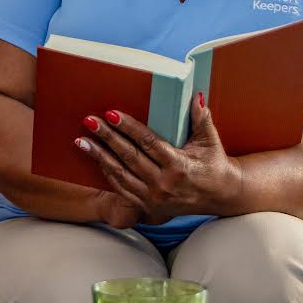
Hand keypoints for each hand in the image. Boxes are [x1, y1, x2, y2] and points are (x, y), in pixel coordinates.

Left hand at [76, 93, 239, 219]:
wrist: (220, 196)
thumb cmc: (214, 163)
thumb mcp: (210, 140)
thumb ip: (201, 118)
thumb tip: (196, 95)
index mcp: (179, 166)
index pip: (148, 143)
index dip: (128, 127)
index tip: (111, 113)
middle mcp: (164, 184)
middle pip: (129, 157)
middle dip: (107, 138)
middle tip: (89, 121)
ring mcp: (154, 198)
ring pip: (120, 174)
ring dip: (99, 156)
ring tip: (81, 141)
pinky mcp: (148, 207)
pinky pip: (122, 188)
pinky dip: (107, 173)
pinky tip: (96, 159)